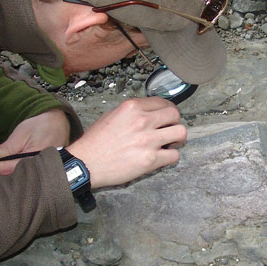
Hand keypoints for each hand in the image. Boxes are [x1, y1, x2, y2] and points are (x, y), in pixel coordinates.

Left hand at [0, 109, 70, 175]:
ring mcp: (36, 171)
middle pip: (8, 177)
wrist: (59, 124)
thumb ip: (5, 148)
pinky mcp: (35, 170)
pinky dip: (5, 172)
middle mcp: (35, 169)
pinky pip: (18, 174)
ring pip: (12, 177)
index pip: (5, 168)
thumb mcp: (21, 134)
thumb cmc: (41, 126)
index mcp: (33, 159)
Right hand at [65, 97, 185, 188]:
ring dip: (177, 139)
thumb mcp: (111, 115)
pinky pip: (174, 155)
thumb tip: (149, 112)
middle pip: (175, 115)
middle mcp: (142, 120)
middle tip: (169, 130)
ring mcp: (148, 140)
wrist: (86, 163)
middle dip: (175, 122)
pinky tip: (162, 157)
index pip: (163, 102)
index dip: (168, 110)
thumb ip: (133, 112)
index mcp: (132, 107)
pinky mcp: (150, 160)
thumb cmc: (95, 142)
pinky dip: (171, 156)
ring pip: (181, 133)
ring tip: (170, 143)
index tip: (167, 117)